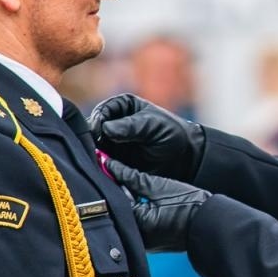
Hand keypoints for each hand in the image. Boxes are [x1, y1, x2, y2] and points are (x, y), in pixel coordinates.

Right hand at [88, 93, 206, 181]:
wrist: (184, 160)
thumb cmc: (172, 135)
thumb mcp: (154, 126)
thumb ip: (131, 126)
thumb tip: (106, 129)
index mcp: (122, 106)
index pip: (101, 111)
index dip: (98, 122)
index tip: (101, 134)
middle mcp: (113, 122)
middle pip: (92, 130)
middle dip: (93, 140)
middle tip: (97, 151)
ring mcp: (111, 142)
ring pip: (93, 147)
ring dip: (95, 155)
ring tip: (101, 162)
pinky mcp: (112, 160)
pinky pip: (100, 162)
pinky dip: (100, 166)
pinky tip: (104, 170)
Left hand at [104, 158, 209, 252]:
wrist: (211, 225)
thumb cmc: (190, 206)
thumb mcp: (158, 186)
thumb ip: (131, 177)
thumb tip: (111, 165)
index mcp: (136, 224)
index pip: (112, 197)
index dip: (108, 178)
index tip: (102, 163)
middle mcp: (135, 237)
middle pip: (115, 210)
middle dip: (113, 190)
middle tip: (111, 171)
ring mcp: (142, 242)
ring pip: (124, 217)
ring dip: (122, 201)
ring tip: (123, 182)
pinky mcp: (149, 243)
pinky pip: (134, 224)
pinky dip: (133, 211)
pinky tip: (135, 197)